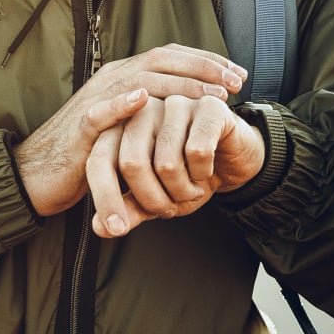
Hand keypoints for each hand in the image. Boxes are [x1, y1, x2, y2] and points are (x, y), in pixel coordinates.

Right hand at [14, 45, 247, 217]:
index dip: (206, 61)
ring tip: (212, 93)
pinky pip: (101, 111)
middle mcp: (112, 80)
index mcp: (126, 77)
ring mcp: (96, 100)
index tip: (237, 74)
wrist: (40, 172)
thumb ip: (155, 112)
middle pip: (162, 60)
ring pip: (141, 79)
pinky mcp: (80, 127)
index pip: (170, 57)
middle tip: (236, 81)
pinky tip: (145, 100)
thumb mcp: (130, 125)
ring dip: (180, 85)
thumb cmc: (89, 151)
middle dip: (203, 68)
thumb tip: (193, 109)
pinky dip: (123, 102)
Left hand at [87, 94, 264, 238]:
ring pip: (167, 162)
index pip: (98, 160)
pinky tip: (208, 169)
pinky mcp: (207, 106)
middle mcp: (143, 110)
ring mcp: (175, 104)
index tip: (115, 229)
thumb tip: (101, 227)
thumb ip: (130, 208)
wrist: (234, 161)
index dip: (105, 198)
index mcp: (121, 128)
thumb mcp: (157, 197)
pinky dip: (203, 173)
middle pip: (132, 163)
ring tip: (192, 188)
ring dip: (182, 190)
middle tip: (171, 207)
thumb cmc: (190, 175)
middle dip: (154, 199)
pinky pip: (198, 151)